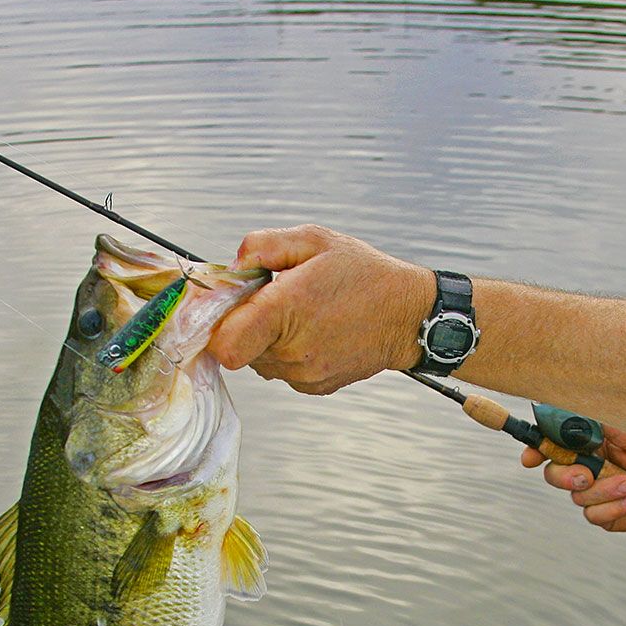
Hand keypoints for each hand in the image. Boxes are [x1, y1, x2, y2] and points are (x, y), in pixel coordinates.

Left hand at [207, 225, 432, 394]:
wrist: (407, 315)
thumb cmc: (364, 274)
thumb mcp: (314, 239)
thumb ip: (263, 245)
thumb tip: (232, 266)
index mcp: (286, 310)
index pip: (224, 344)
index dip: (218, 325)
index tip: (231, 307)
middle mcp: (292, 350)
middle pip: (238, 349)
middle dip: (247, 324)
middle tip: (274, 300)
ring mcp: (304, 374)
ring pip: (259, 361)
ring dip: (268, 339)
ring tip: (300, 314)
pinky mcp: (314, 386)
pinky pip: (281, 371)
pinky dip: (287, 353)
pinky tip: (314, 331)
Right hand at [519, 426, 625, 532]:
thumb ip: (605, 422)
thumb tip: (578, 409)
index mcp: (583, 446)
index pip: (550, 446)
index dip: (535, 450)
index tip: (531, 457)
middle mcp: (581, 469)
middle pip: (553, 474)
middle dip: (566, 476)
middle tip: (587, 475)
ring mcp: (589, 493)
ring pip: (577, 495)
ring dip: (603, 490)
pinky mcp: (600, 514)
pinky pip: (593, 514)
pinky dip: (612, 507)